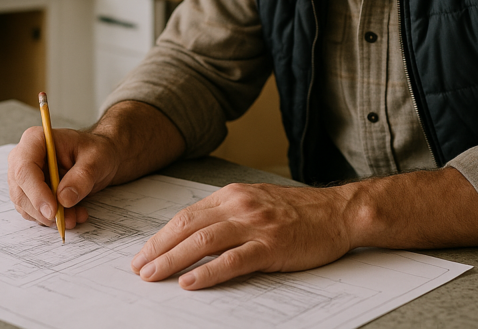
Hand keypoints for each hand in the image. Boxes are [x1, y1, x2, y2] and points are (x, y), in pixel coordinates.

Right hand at [7, 126, 118, 229]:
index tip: (53, 211)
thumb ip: (81, 177)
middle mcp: (23, 158)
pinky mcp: (29, 193)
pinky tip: (73, 214)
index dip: (36, 193)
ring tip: (76, 215)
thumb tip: (64, 199)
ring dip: (50, 217)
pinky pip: (34, 212)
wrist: (98, 159)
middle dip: (43, 211)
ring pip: (25, 206)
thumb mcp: (96, 159)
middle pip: (20, 191)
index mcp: (35, 140)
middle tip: (68, 219)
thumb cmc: (96, 151)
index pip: (24, 169)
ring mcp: (23, 177)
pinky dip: (52, 219)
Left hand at [130, 182, 354, 289]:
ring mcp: (256, 225)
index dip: (162, 235)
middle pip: (188, 226)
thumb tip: (194, 234)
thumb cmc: (300, 212)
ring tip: (154, 276)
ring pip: (204, 241)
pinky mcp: (272, 246)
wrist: (338, 213)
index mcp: (233, 195)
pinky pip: (233, 260)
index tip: (144, 253)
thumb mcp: (257, 203)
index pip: (187, 215)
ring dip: (174, 260)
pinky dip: (208, 272)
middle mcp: (240, 205)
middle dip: (159, 248)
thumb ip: (228, 214)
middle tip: (139, 268)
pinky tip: (191, 282)